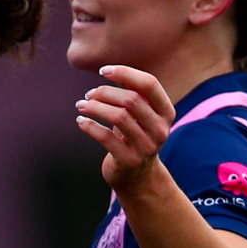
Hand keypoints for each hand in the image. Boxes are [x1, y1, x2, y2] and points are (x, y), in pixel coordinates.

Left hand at [75, 65, 175, 195]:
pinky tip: (80, 121)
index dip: (125, 73)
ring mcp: (146, 147)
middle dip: (105, 93)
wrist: (138, 177)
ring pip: (118, 117)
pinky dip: (90, 126)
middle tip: (88, 95)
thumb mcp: (140, 115)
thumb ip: (134, 93)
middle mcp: (160, 129)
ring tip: (81, 105)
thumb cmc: (134, 136)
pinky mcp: (129, 160)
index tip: (103, 71)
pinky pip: (106, 138)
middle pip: (131, 100)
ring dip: (95, 107)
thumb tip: (112, 71)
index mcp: (166, 112)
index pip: (149, 84)